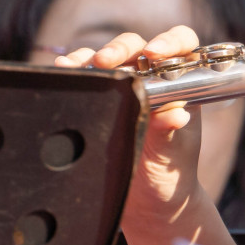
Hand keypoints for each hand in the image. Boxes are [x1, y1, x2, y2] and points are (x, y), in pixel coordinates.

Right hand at [55, 26, 231, 244]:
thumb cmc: (170, 173)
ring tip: (75, 66)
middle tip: (107, 62)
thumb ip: (172, 131)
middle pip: (135, 47)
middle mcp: (150, 77)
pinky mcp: (97, 99)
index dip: (169, 41)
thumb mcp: (174, 153)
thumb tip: (177, 115)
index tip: (155, 53)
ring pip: (104, 58)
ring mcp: (121, 87)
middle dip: (119, 49)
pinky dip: (72, 72)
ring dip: (88, 58)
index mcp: (180, 82)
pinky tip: (62, 72)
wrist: (148, 203)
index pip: (181, 45)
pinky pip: (83, 77)